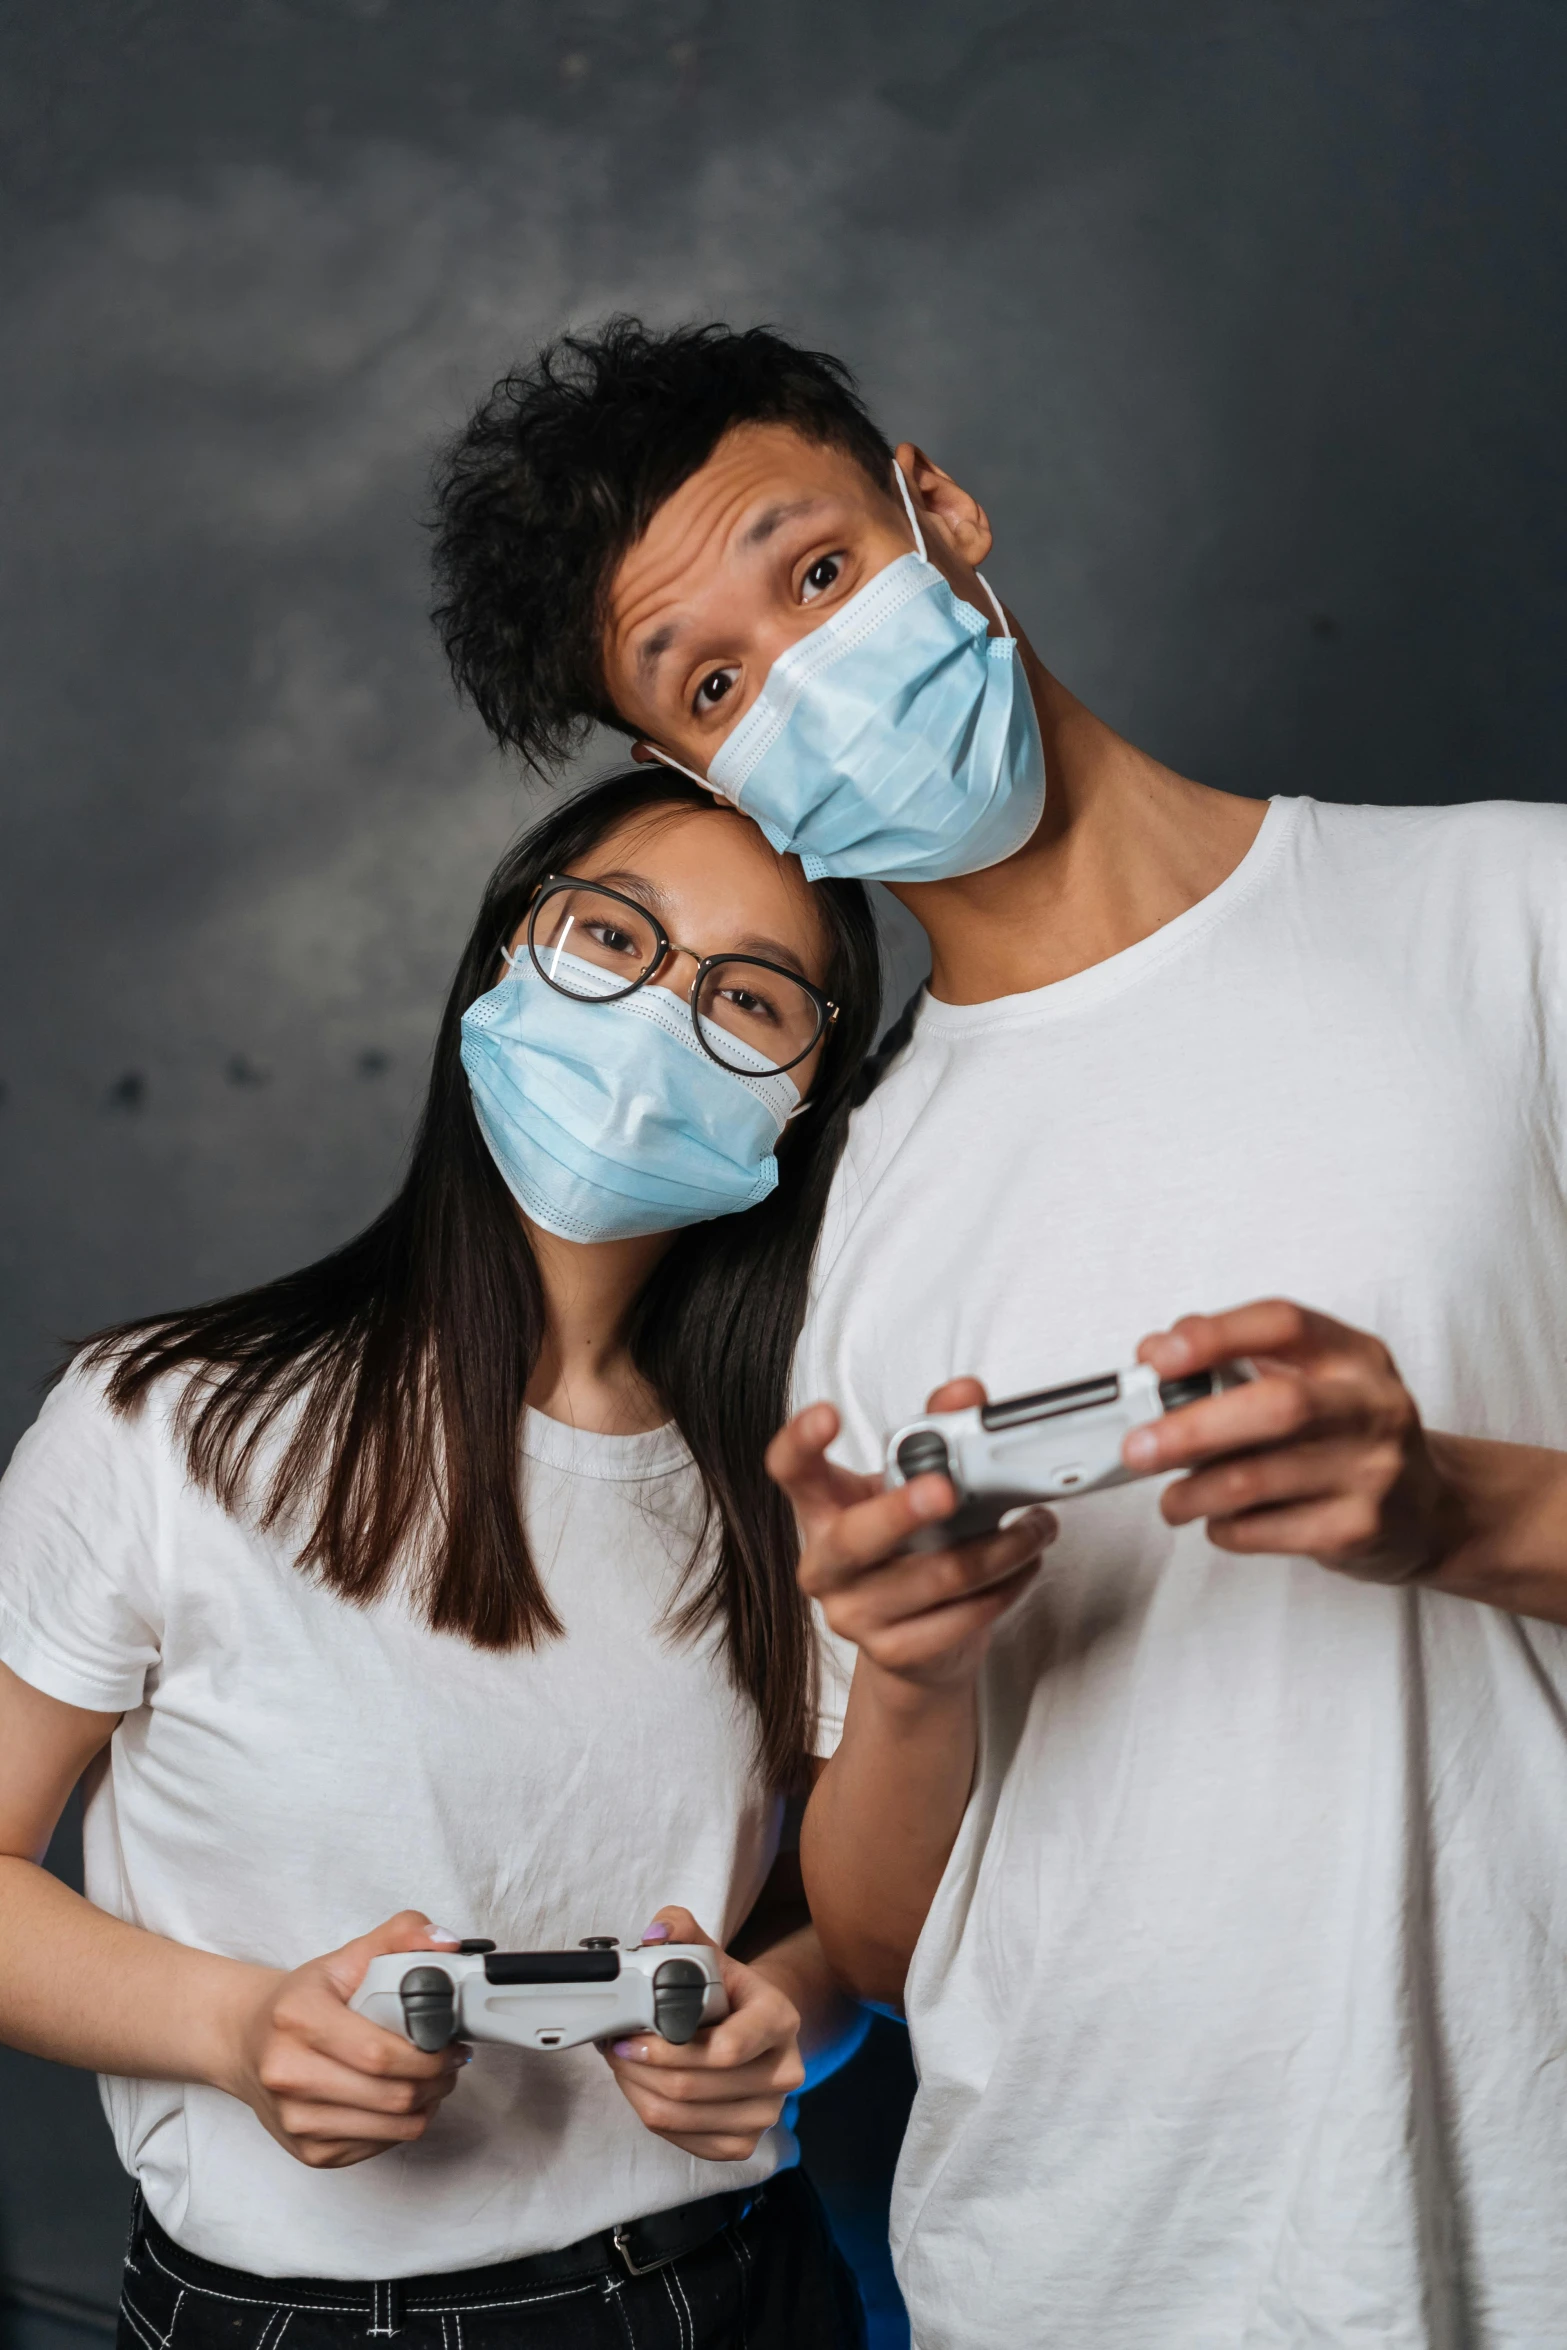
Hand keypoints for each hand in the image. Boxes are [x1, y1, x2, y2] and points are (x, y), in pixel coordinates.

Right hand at [217, 1911, 468, 2168]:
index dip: (429, 2054)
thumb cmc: (300, 2001)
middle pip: (391, 2095)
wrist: (245, 2040)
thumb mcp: (345, 1958)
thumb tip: (447, 1945)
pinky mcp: (307, 2151)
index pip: (379, 2053)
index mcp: (297, 2018)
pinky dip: (401, 2125)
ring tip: (434, 2079)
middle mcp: (288, 2074)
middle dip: (437, 2080)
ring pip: (391, 2127)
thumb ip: (400, 1936)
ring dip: (427, 2105)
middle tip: (451, 2062)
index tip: (452, 2043)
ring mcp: (295, 2120)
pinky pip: (377, 2147)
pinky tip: (402, 2099)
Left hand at [600, 1908, 805, 2162]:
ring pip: (681, 2117)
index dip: (669, 2047)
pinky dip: (651, 2114)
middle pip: (693, 2086)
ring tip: (623, 2063)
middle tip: (614, 2046)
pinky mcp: (744, 2143)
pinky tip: (643, 2087)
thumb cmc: (728, 1991)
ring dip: (638, 2091)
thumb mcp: (708, 1951)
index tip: (631, 2034)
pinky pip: (682, 2140)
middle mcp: (783, 2072)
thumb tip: (655, 1935)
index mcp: (780, 2019)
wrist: (755, 2027)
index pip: (729, 2047)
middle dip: (640, 2068)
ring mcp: (766, 2113)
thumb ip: (679, 1929)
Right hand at [767, 1384, 1053, 1693]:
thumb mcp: (916, 1485)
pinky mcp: (893, 1653)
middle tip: (947, 1489)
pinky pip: (959, 1619)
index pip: (791, 1469)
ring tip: (1036, 1528)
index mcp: (823, 1508)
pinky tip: (1024, 1568)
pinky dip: (1004, 1588)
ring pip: (932, 1579)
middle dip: (903, 1512)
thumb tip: (965, 1393)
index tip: (827, 1414)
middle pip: (855, 1538)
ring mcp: (854, 1614)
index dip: (800, 1442)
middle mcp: (826, 1564)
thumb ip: (938, 1433)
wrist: (917, 1643)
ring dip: (998, 1550)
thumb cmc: (912, 1547)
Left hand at [1129, 1300, 1455, 1581]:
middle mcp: (1373, 1406)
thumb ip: (1237, 1358)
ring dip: (1193, 1491)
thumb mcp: (1312, 1380)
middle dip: (1192, 1427)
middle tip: (1138, 1446)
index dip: (1216, 1334)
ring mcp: (1373, 1471)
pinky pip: (1266, 1530)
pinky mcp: (1359, 1529)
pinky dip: (1225, 1527)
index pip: (1283, 1323)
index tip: (1159, 1356)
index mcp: (1355, 1355)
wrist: (1433, 1510)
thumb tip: (1156, 1351)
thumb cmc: (1350, 1436)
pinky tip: (1219, 1521)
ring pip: (1259, 1479)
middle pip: (1276, 1406)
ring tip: (1171, 1499)